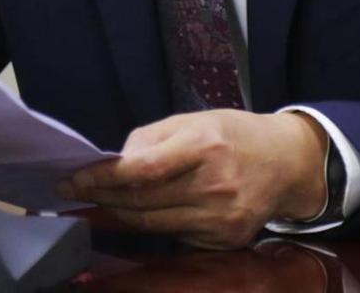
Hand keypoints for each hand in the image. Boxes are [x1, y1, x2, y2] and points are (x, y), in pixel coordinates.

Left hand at [57, 110, 328, 248]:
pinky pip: (176, 236)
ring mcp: (222, 218)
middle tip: (75, 192)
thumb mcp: (193, 120)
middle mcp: (215, 185)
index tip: (72, 179)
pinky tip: (142, 212)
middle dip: (102, 197)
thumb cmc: (233, 134)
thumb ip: (150, 139)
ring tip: (98, 202)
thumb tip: (114, 163)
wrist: (287, 162)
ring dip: (120, 214)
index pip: (143, 170)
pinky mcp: (227, 239)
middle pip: (143, 202)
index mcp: (204, 145)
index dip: (102, 178)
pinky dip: (154, 225)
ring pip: (153, 224)